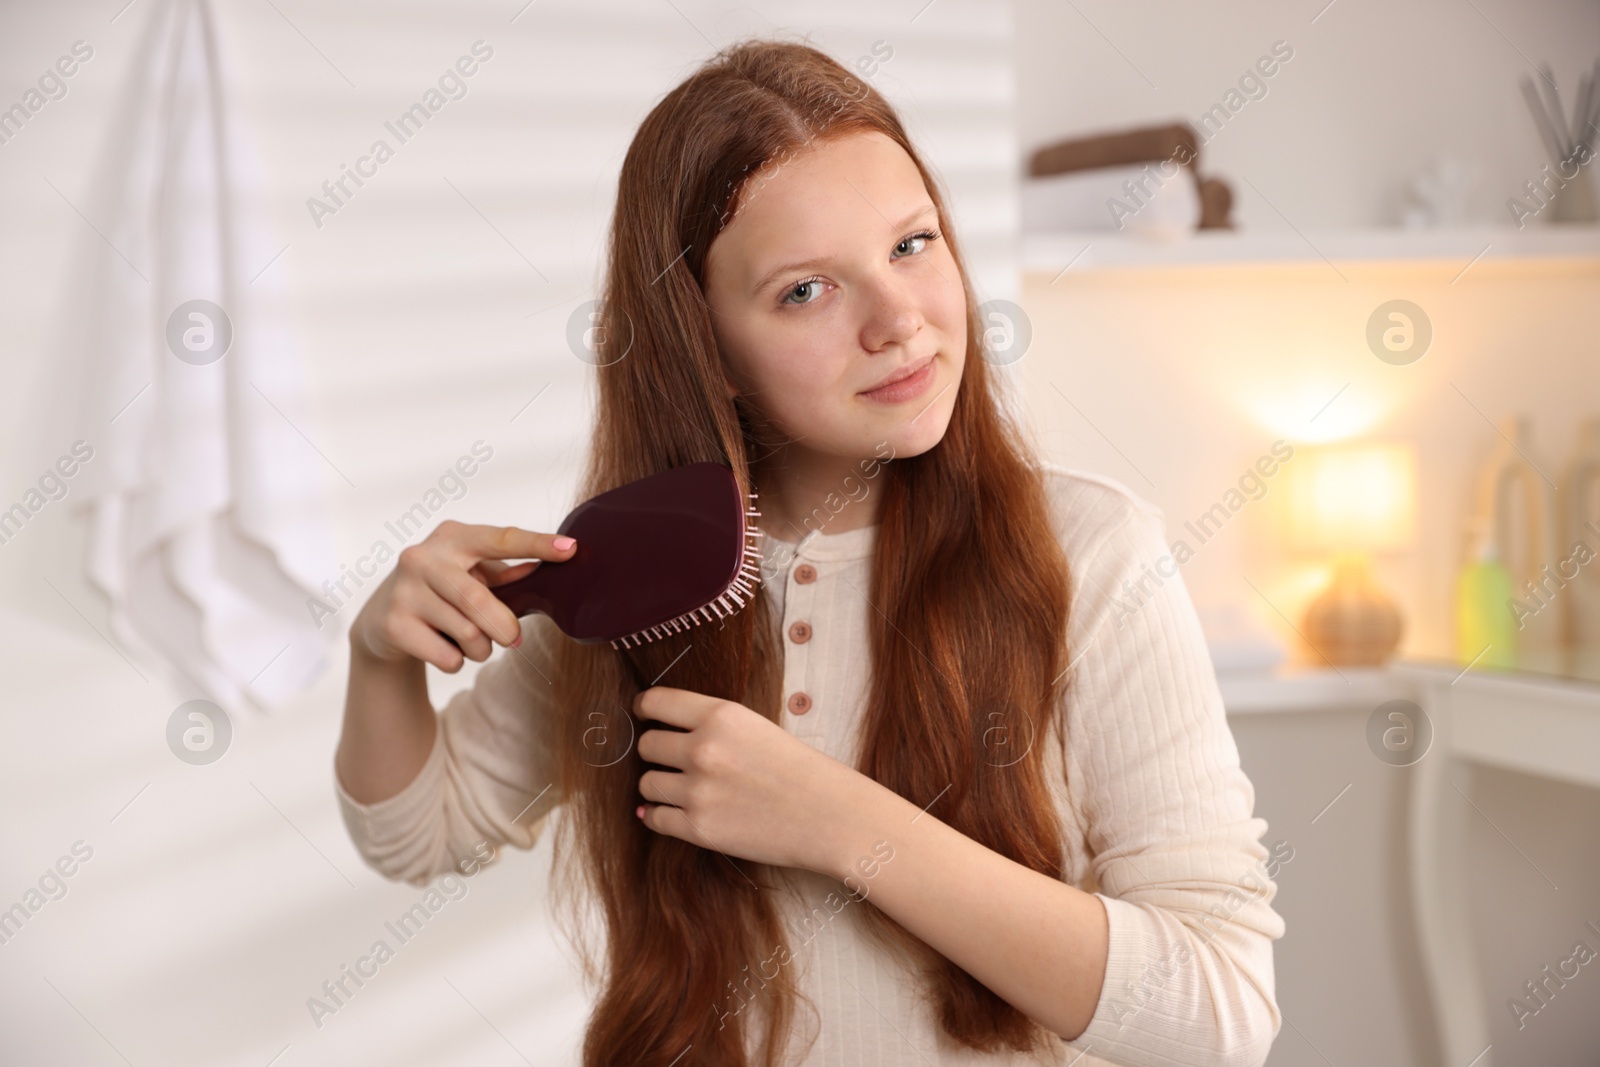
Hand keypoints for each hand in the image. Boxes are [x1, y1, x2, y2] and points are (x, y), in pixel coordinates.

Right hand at [350, 520, 576, 671]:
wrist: (382, 620)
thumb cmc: (442, 592)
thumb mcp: (473, 575)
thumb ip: (508, 575)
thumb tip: (547, 572)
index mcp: (452, 537)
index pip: (501, 538)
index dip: (537, 544)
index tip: (570, 549)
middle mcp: (423, 558)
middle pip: (479, 599)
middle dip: (504, 627)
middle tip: (513, 639)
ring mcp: (403, 591)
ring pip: (467, 634)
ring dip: (481, 649)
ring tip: (471, 642)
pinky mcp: (393, 625)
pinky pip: (448, 657)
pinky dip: (457, 661)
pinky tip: (443, 648)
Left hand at [634, 687, 864, 874]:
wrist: (831, 816)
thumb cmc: (800, 770)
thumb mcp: (755, 726)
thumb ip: (710, 725)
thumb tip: (659, 730)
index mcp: (720, 715)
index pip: (655, 702)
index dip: (644, 709)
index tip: (644, 716)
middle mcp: (703, 750)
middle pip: (646, 745)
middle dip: (656, 753)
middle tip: (674, 760)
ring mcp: (698, 791)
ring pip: (647, 784)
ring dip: (659, 786)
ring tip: (683, 789)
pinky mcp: (699, 829)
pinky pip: (655, 819)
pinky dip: (659, 816)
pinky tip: (675, 813)